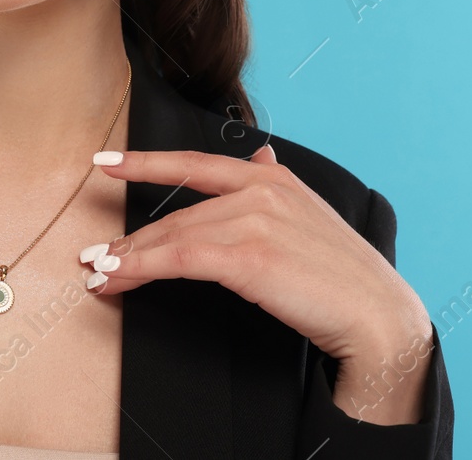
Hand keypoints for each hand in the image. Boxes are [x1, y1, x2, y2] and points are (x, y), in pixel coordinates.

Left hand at [81, 143, 434, 423]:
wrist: (378, 315)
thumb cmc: (344, 277)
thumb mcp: (310, 216)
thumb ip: (278, 186)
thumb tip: (261, 155)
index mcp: (272, 178)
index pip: (195, 164)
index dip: (145, 162)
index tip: (105, 162)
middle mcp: (260, 189)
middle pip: (176, 213)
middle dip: (130, 238)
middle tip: (94, 257)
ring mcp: (254, 220)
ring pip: (172, 236)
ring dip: (128, 259)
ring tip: (99, 275)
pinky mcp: (248, 256)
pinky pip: (179, 258)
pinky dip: (142, 267)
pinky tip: (119, 277)